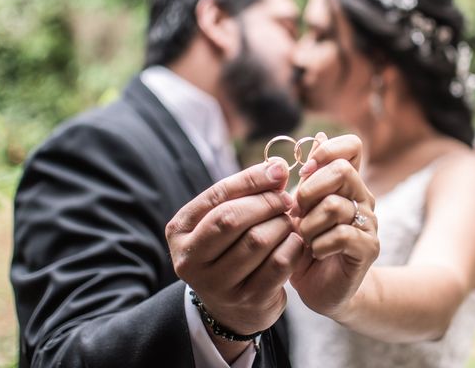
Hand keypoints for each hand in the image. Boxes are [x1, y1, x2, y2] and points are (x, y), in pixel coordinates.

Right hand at [166, 158, 304, 337]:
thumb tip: (278, 167)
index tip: (279, 170)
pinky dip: (293, 246)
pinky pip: (279, 263)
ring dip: (282, 224)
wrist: (232, 307)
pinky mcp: (247, 299)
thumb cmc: (228, 249)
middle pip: (233, 218)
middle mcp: (190, 260)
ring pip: (258, 240)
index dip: (252, 179)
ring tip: (288, 221)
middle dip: (266, 202)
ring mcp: (217, 284)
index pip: (217, 195)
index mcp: (179, 230)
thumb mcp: (225, 219)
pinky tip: (295, 241)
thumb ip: (246, 192)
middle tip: (286, 199)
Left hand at [290, 133, 378, 321]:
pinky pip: (341, 234)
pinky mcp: (368, 248)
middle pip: (342, 170)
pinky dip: (319, 244)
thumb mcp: (300, 207)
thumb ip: (309, 176)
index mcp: (346, 183)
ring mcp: (369, 223)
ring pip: (335, 205)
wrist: (320, 287)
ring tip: (305, 238)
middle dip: (309, 190)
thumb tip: (317, 135)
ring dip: (309, 224)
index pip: (352, 146)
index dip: (328, 150)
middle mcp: (362, 197)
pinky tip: (316, 252)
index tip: (305, 171)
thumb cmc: (306, 243)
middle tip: (298, 212)